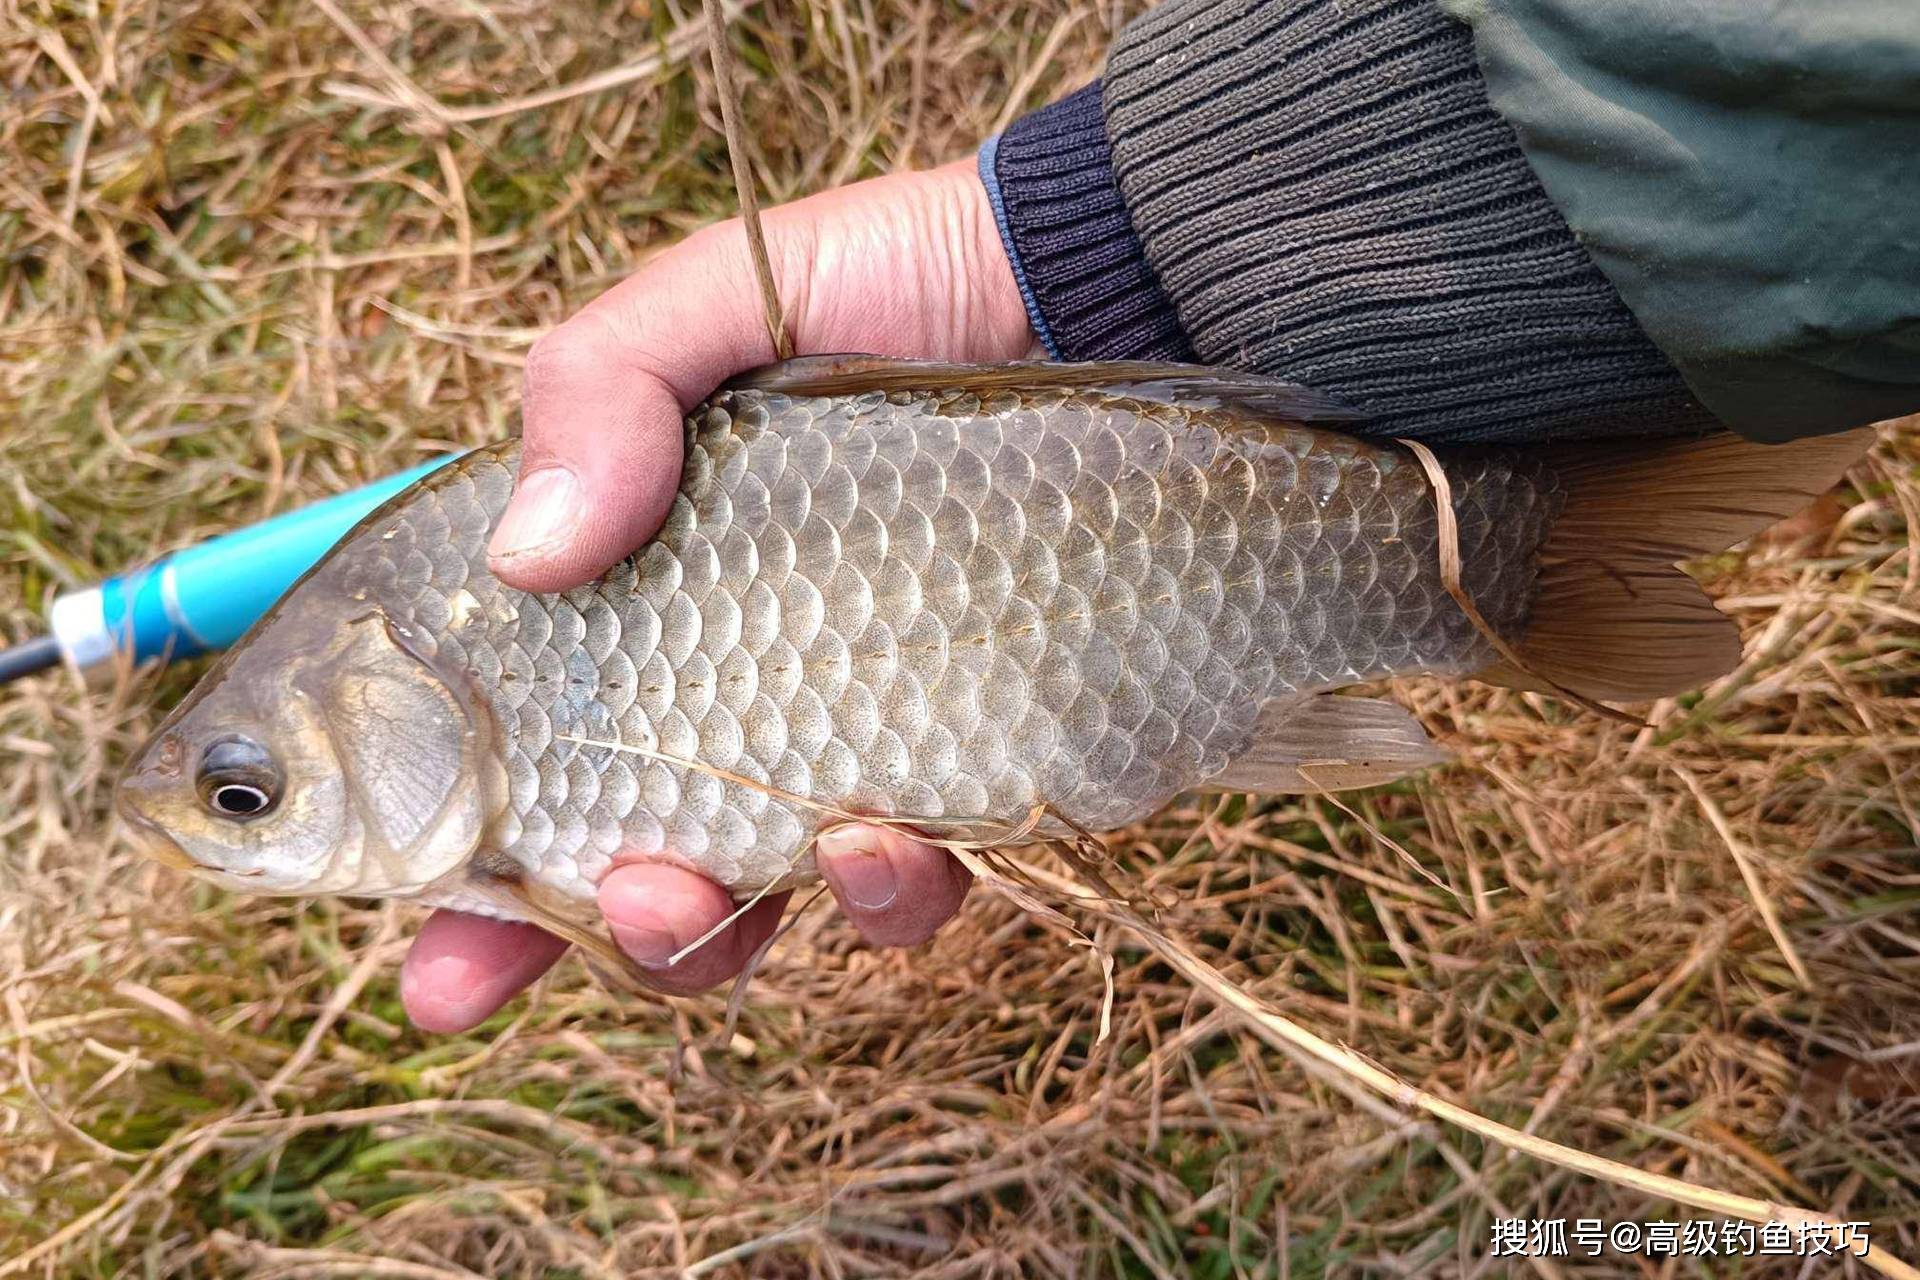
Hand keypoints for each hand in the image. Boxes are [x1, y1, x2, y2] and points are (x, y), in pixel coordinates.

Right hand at [401, 159, 1033, 1032]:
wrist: (1089, 293)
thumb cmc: (889, 282)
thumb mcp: (715, 301)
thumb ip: (599, 390)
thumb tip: (526, 556)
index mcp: (629, 599)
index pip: (516, 756)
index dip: (468, 878)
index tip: (437, 961)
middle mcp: (728, 688)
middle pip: (632, 868)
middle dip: (610, 936)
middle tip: (619, 907)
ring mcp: (846, 737)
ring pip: (766, 905)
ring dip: (730, 934)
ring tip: (732, 883)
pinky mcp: (967, 763)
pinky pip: (912, 882)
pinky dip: (888, 895)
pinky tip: (891, 839)